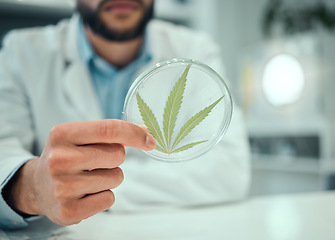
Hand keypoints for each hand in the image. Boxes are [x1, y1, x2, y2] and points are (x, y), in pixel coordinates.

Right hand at [11, 119, 155, 225]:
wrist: (37, 186)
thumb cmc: (66, 156)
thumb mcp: (79, 136)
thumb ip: (109, 133)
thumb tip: (146, 134)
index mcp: (62, 134)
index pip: (109, 130)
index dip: (135, 134)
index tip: (150, 140)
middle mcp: (59, 159)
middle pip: (118, 155)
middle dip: (116, 158)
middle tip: (96, 161)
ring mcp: (62, 187)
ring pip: (116, 178)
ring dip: (110, 177)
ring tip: (88, 178)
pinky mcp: (68, 211)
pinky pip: (109, 199)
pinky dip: (103, 196)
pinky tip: (85, 193)